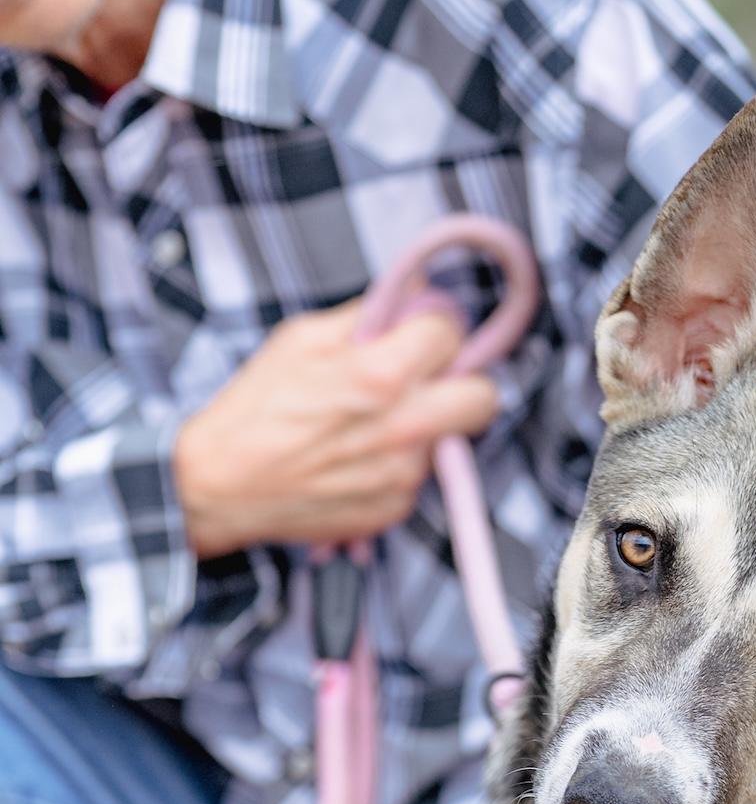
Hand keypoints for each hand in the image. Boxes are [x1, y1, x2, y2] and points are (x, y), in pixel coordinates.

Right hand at [173, 301, 497, 557]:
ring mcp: (404, 476)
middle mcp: (404, 429)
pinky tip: (357, 459)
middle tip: (430, 380)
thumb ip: (367, 317)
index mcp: (381, 376)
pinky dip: (399, 464)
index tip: (421, 333)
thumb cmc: (255, 408)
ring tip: (371, 424)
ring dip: (425, 426)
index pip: (453, 332)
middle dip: (463, 382)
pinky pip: (420, 476)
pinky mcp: (395, 510)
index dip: (436, 327)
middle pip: (485, 397)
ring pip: (449, 438)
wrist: (221, 486)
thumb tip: (415, 294)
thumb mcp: (302, 339)